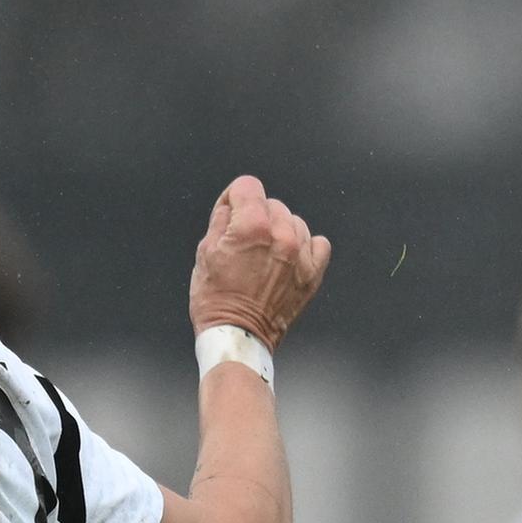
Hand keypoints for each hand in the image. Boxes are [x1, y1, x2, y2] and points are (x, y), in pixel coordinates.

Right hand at [188, 175, 332, 347]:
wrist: (238, 336)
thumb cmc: (216, 301)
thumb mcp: (204, 254)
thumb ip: (220, 220)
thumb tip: (232, 206)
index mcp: (251, 226)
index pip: (247, 186)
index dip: (233, 198)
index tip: (229, 214)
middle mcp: (281, 234)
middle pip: (271, 204)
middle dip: (255, 217)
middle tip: (242, 245)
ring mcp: (300, 253)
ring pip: (294, 221)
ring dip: (279, 231)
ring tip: (263, 256)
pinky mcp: (312, 272)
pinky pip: (317, 243)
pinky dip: (304, 246)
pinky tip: (288, 259)